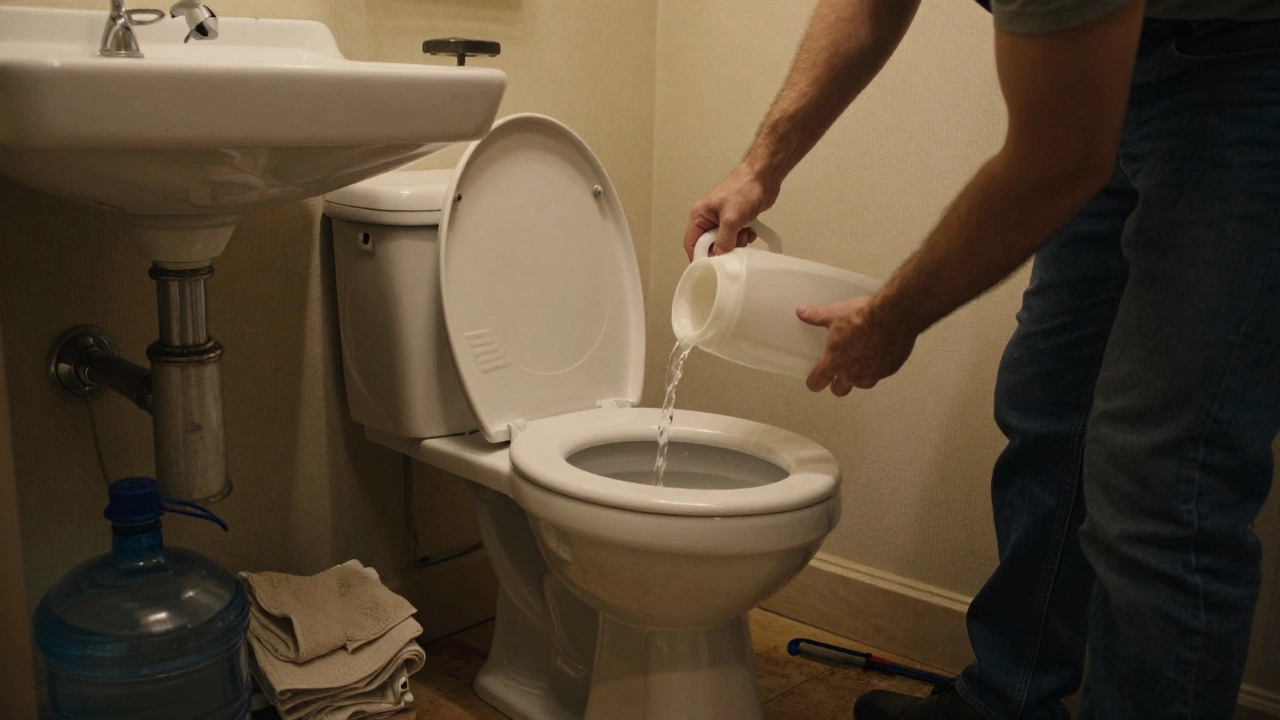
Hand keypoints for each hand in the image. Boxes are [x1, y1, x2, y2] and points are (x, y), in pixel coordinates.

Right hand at [683, 164, 780, 260]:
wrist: (764, 176)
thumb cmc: (744, 188)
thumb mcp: (731, 218)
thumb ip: (723, 240)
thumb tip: (719, 256)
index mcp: (700, 216)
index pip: (692, 243)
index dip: (700, 256)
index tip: (711, 267)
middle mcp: (709, 219)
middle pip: (710, 246)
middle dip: (723, 249)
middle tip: (734, 247)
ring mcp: (723, 220)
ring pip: (725, 243)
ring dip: (737, 243)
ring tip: (744, 233)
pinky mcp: (737, 221)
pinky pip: (737, 238)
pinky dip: (744, 238)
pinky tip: (750, 230)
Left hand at [797, 296, 915, 395]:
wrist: (893, 316)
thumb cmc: (862, 317)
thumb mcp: (835, 314)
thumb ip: (816, 316)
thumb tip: (801, 311)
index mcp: (835, 363)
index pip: (818, 382)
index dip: (814, 382)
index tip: (814, 380)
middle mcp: (853, 374)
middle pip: (840, 390)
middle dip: (837, 384)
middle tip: (837, 373)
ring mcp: (873, 374)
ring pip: (863, 384)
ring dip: (859, 377)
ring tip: (861, 361)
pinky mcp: (890, 370)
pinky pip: (881, 373)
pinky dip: (879, 366)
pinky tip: (880, 353)